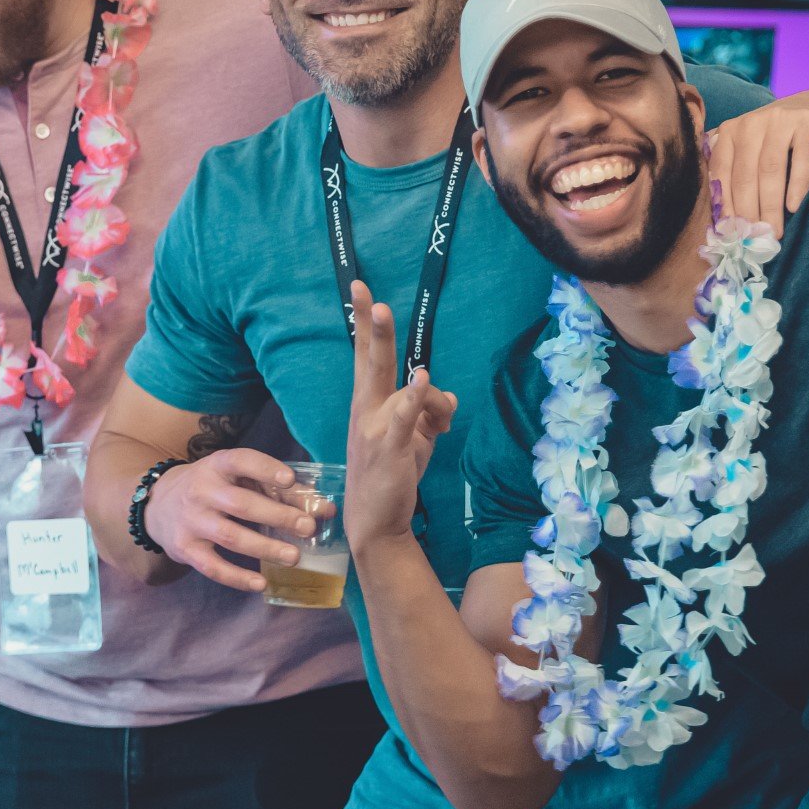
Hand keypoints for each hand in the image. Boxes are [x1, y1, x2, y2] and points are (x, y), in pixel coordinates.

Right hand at [141, 447, 318, 595]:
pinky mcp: (185, 549)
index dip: (265, 469)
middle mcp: (200, 491)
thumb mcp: (237, 479)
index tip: (289, 480)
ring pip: (230, 536)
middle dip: (277, 515)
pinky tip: (261, 583)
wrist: (158, 506)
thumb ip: (280, 491)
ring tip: (294, 557)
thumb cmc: (214, 489)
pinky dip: (237, 577)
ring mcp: (191, 521)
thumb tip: (326, 509)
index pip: (241, 461)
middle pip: (241, 504)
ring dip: (264, 547)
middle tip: (307, 527)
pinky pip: (212, 566)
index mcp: (217, 466)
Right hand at [344, 281, 455, 549]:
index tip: (359, 289)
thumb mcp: (417, 436)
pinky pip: (406, 414)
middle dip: (373, 326)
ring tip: (439, 425)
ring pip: (412, 390)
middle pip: (373, 359)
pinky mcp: (391, 445)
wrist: (376, 519)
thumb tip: (449, 395)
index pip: (366, 355)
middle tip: (368, 293)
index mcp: (369, 402)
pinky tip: (421, 378)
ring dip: (431, 398)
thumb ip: (431, 410)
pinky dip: (415, 395)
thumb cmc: (392, 473)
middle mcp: (366, 409)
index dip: (363, 321)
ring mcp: (376, 427)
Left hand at [700, 92, 808, 236]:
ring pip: (770, 170)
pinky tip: (795, 206)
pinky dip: (797, 185)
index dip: (726, 206)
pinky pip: (801, 159)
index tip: (732, 234)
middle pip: (745, 175)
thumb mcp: (751, 148)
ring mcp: (780, 120)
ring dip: (771, 205)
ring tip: (775, 231)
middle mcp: (751, 123)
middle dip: (749, 212)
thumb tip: (724, 221)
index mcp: (730, 131)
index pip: (721, 173)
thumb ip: (734, 172)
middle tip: (756, 239)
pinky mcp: (808, 123)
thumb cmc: (781, 139)